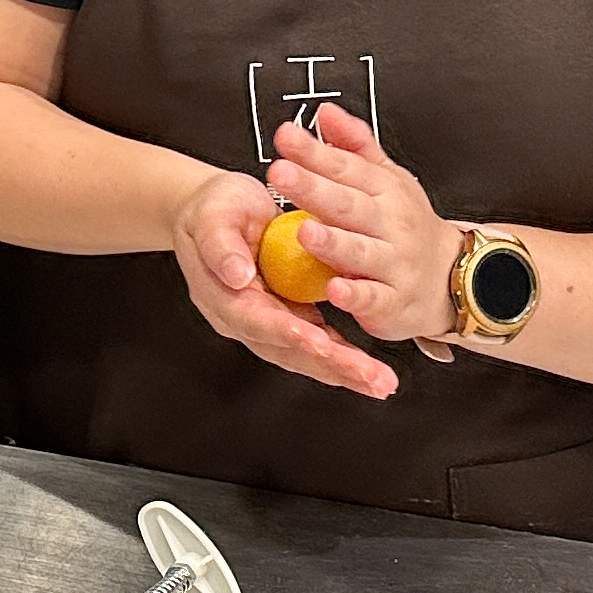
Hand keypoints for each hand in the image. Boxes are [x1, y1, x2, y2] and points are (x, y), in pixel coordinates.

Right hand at [164, 167, 397, 400]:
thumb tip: (237, 276)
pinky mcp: (287, 318)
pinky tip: (370, 369)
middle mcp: (243, 320)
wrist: (215, 213)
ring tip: (380, 383)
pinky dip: (343, 357)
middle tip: (372, 379)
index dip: (288, 333)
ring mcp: (266, 323)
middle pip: (287, 350)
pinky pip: (317, 343)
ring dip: (343, 371)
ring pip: (305, 356)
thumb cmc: (215, 210)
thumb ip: (220, 245)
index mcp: (222, 298)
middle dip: (331, 367)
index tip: (321, 342)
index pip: (256, 321)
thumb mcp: (212, 216)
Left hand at [268, 101, 459, 346]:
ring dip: (333, 242)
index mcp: (384, 190)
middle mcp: (390, 223)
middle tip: (280, 173)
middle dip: (314, 188)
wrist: (456, 278)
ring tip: (304, 231)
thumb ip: (353, 146)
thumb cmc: (405, 225)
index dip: (314, 152)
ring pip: (361, 251)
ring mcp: (393, 263)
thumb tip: (324, 112)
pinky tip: (334, 289)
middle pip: (348, 204)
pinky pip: (373, 298)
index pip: (346, 167)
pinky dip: (355, 295)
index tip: (284, 136)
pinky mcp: (392, 301)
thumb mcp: (387, 180)